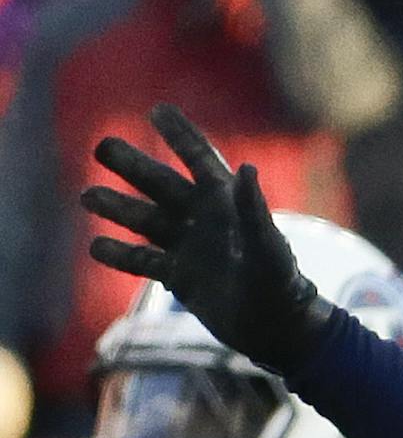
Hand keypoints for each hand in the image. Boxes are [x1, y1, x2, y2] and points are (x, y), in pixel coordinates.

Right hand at [80, 103, 326, 370]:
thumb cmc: (281, 282)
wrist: (276, 328)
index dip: (180, 134)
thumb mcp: (268, 244)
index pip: (200, 160)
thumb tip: (247, 167)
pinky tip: (95, 246)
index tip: (157, 109)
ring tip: (86, 196)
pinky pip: (142, 261)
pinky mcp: (180, 277)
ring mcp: (190, 247)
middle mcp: (205, 220)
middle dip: (132, 165)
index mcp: (228, 204)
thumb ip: (255, 208)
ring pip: (145, 220)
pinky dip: (119, 254)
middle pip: (161, 185)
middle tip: (101, 145)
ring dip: (117, 207)